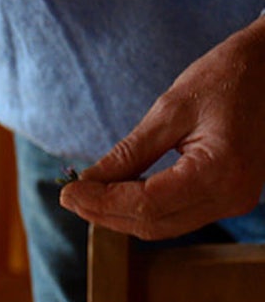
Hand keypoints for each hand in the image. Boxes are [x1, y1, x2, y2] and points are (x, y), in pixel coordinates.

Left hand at [60, 17, 264, 239]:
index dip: (102, 203)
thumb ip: (129, 153)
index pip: (147, 204)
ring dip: (121, 216)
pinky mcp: (229, 199)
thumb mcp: (171, 108)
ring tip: (86, 197)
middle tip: (70, 197)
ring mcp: (234, 202)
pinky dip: (143, 210)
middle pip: (153, 223)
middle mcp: (231, 196)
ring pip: (163, 226)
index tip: (67, 192)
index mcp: (220, 171)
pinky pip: (177, 216)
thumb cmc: (228, 75)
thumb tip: (86, 182)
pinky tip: (116, 196)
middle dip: (106, 213)